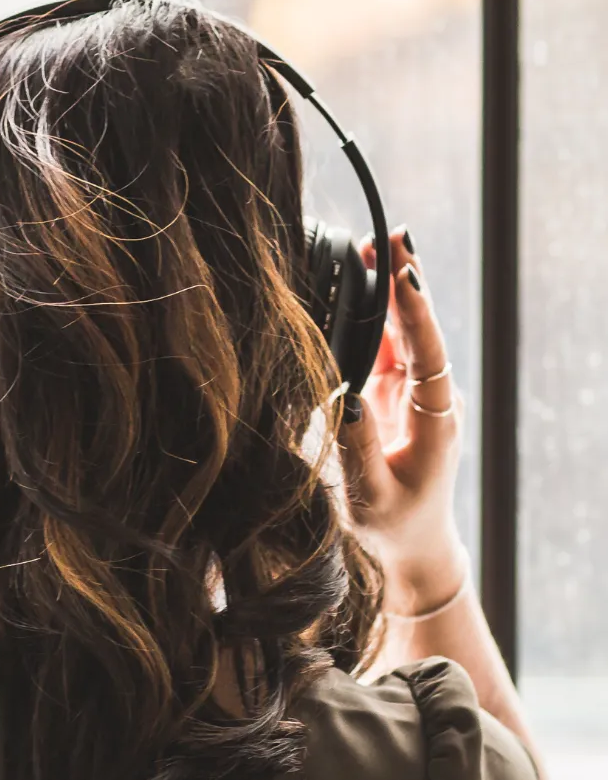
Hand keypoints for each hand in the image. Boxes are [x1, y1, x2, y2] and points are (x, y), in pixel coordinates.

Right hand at [340, 226, 467, 614]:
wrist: (413, 544)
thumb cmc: (393, 525)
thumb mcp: (371, 494)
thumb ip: (358, 446)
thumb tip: (342, 395)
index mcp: (435, 418)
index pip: (428, 353)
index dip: (417, 313)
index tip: (405, 275)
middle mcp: (432, 396)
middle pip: (420, 328)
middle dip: (406, 280)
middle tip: (392, 235)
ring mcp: (415, 390)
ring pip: (405, 329)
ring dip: (391, 288)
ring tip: (376, 243)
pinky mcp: (395, 391)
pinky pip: (387, 343)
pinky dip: (376, 310)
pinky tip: (363, 279)